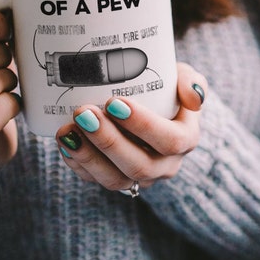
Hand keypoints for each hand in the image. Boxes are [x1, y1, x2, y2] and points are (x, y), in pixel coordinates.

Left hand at [54, 63, 206, 192]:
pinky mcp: (114, 178)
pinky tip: (64, 143)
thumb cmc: (166, 89)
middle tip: (84, 113)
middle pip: (139, 165)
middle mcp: (164, 165)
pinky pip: (94, 180)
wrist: (151, 107)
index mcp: (185, 140)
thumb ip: (191, 82)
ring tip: (67, 131)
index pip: (169, 140)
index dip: (143, 125)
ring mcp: (138, 177)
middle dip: (108, 141)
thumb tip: (194, 96)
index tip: (114, 102)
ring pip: (114, 179)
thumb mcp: (183, 79)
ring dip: (88, 156)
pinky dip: (77, 164)